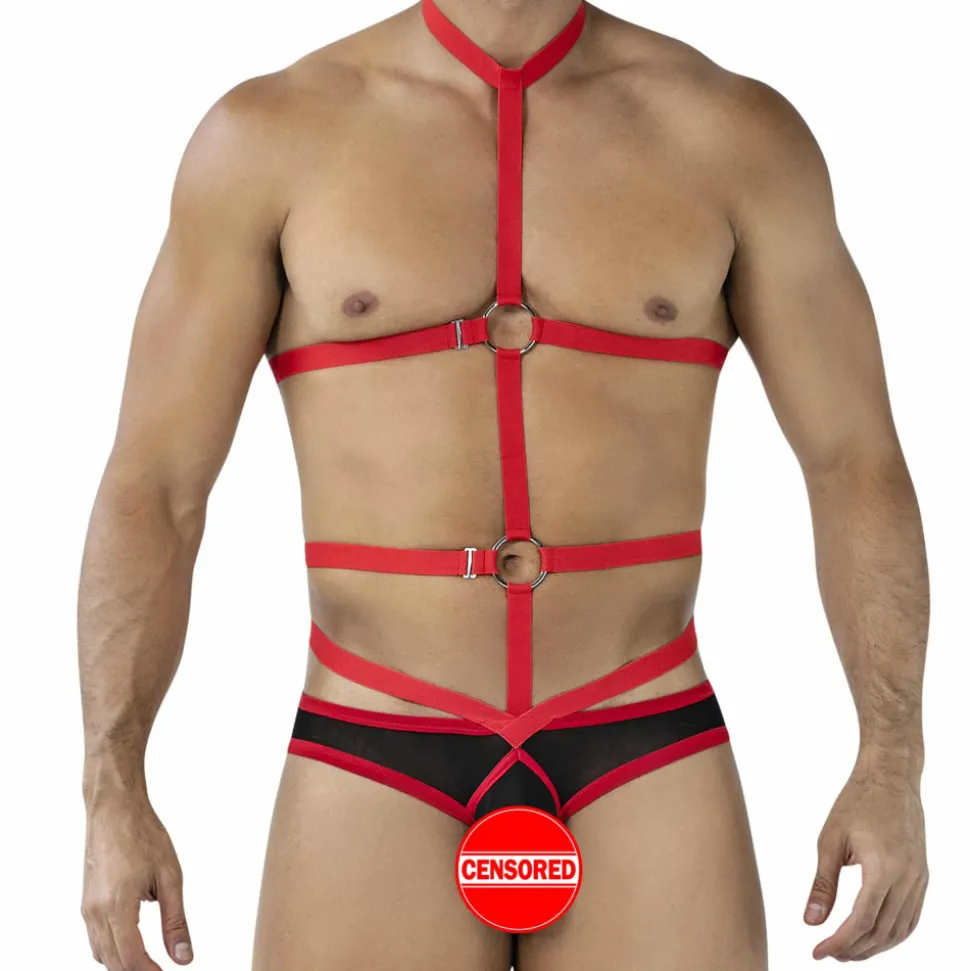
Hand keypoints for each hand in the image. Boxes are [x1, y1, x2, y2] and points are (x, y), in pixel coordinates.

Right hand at [82, 792, 192, 969]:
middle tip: (161, 969)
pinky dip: (112, 949)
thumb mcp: (170, 877)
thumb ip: (176, 921)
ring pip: (101, 954)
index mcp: (117, 907)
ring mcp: (87, 908)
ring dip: (123, 963)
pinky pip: (96, 938)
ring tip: (149, 962)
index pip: (131, 959)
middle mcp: (96, 913)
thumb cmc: (143, 835)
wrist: (114, 809)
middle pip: (113, 962)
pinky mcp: (86, 902)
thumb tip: (183, 957)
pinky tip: (131, 944)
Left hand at [804, 762, 927, 960]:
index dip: (839, 942)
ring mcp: (919, 879)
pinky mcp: (922, 877)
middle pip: (882, 932)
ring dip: (874, 946)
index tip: (817, 952)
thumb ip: (823, 884)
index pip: (861, 921)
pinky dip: (893, 934)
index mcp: (883, 868)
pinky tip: (873, 936)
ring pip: (899, 930)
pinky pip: (911, 917)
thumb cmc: (856, 803)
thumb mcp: (830, 840)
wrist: (890, 778)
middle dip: (854, 949)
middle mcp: (907, 879)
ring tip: (847, 950)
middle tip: (828, 953)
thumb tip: (810, 921)